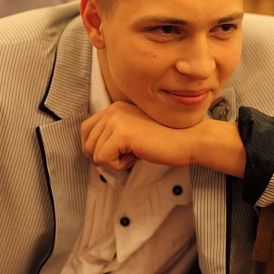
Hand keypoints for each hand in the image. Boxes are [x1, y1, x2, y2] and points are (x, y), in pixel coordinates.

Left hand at [81, 101, 198, 170]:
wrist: (187, 139)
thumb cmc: (164, 141)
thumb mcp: (133, 133)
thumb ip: (113, 136)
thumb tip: (91, 154)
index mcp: (115, 108)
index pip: (86, 130)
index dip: (94, 148)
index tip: (113, 155)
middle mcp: (113, 110)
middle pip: (87, 143)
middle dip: (104, 157)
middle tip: (129, 155)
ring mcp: (116, 120)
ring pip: (95, 154)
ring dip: (115, 161)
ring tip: (136, 152)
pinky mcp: (121, 134)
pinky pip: (104, 160)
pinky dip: (119, 165)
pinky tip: (137, 155)